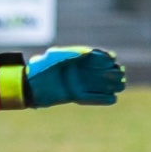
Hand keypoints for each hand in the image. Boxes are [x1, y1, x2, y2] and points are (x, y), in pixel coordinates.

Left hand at [0, 47, 125, 107]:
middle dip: (111, 72)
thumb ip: (72, 53)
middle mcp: (78, 72)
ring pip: (98, 84)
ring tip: (121, 85)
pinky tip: (113, 99)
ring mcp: (76, 84)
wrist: (28, 85)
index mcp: (75, 60)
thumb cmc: (40, 67)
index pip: (95, 58)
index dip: (104, 58)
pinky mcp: (73, 96)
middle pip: (99, 71)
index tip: (112, 59)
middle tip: (120, 73)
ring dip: (110, 85)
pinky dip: (102, 99)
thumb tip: (88, 52)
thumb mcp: (55, 56)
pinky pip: (91, 98)